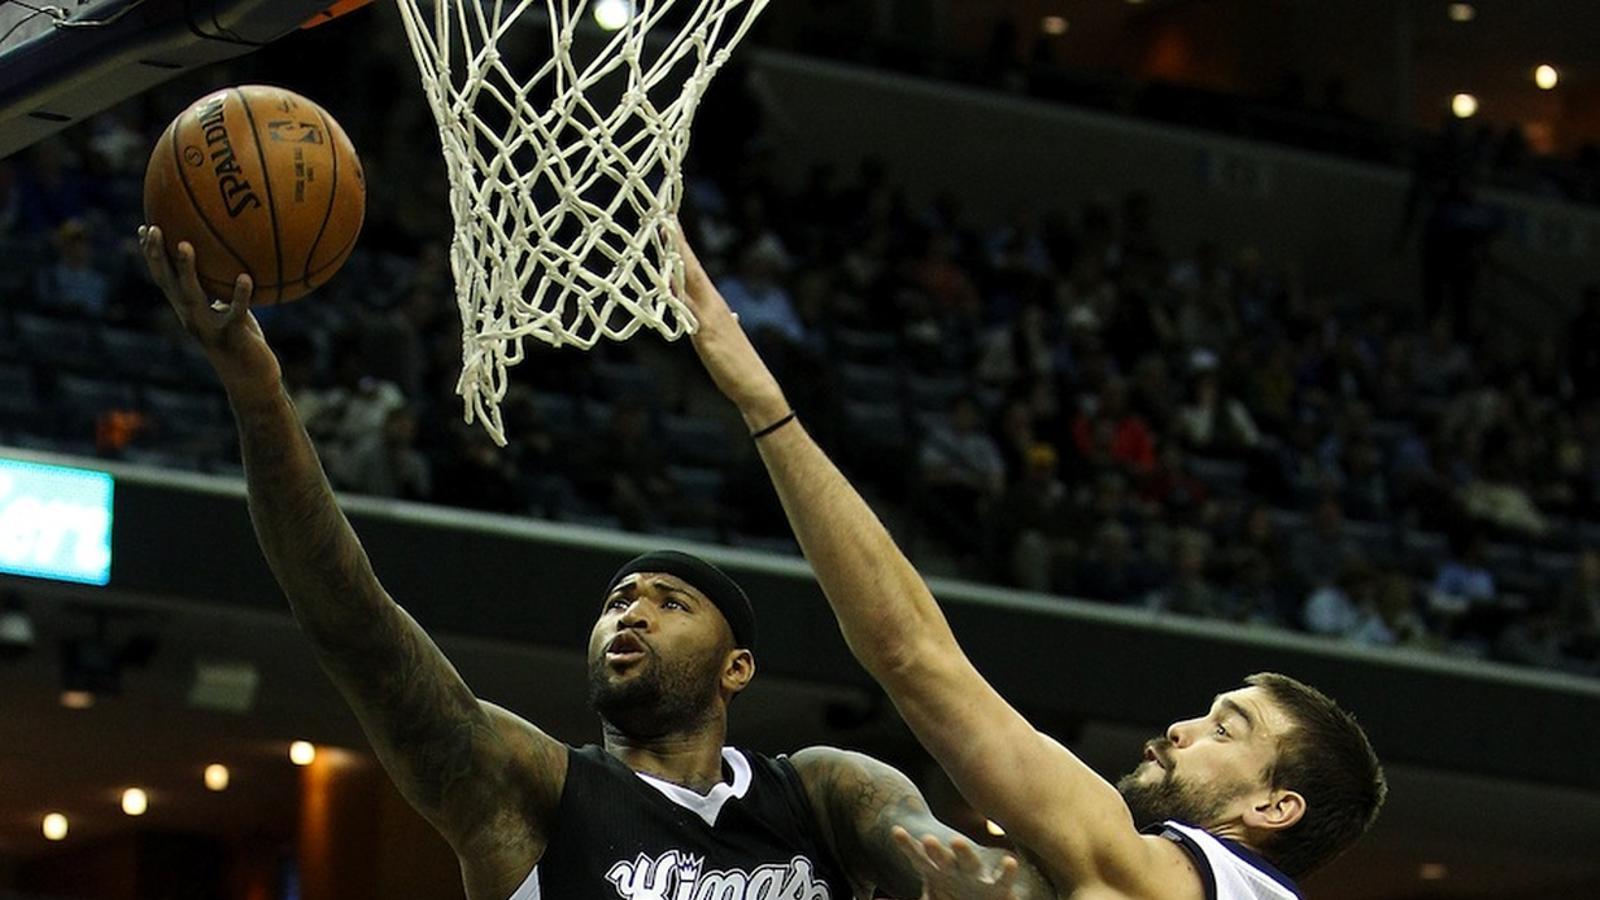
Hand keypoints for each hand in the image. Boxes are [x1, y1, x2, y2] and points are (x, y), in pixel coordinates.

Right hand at [139, 225, 277, 384]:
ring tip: (185, 245)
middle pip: (168, 282)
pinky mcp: (232, 336)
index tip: (146, 227)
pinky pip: (235, 312)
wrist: (251, 381)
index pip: (164, 278)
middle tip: (154, 228)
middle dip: (158, 256)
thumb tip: (234, 263)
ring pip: (192, 295)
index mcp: (189, 309)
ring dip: (187, 270)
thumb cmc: (243, 343)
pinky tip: (245, 277)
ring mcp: (209, 327)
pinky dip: (239, 295)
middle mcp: (192, 317)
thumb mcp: (231, 312)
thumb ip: (226, 292)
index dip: (153, 255)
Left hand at [670, 221, 788, 427]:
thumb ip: (717, 322)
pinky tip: (668, 282)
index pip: (692, 268)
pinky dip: (679, 293)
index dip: (680, 245)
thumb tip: (727, 313)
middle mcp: (712, 303)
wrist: (756, 386)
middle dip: (676, 241)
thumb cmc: (736, 364)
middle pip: (690, 266)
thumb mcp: (720, 337)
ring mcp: (710, 317)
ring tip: (663, 235)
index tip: (668, 221)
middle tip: (662, 214)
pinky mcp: (707, 335)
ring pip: (690, 281)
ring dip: (676, 258)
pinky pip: (689, 310)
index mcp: (712, 303)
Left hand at [892, 827, 1022, 899]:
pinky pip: (1003, 880)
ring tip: (956, 843)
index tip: (896, 831)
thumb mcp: (932, 898)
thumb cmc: (953, 897)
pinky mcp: (999, 890)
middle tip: (926, 839)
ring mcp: (977, 877)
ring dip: (964, 853)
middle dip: (934, 849)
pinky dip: (1007, 872)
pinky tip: (1010, 861)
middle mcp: (956, 870)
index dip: (908, 846)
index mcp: (937, 872)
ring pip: (970, 862)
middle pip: (942, 857)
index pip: (919, 858)